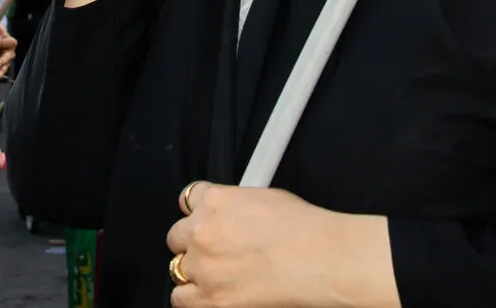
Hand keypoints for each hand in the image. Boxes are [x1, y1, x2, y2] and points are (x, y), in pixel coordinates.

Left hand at [0, 25, 16, 82]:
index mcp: (8, 40)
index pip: (8, 42)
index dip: (0, 43)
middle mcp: (9, 50)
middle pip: (9, 56)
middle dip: (3, 60)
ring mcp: (6, 59)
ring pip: (6, 66)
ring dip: (0, 72)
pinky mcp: (2, 66)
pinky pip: (1, 72)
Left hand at [166, 183, 396, 307]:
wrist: (320, 259)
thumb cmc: (303, 229)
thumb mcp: (265, 197)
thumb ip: (235, 204)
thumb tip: (230, 212)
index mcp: (215, 200)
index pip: (187, 199)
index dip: (198, 212)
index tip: (203, 219)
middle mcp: (201, 231)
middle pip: (176, 236)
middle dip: (193, 243)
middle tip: (214, 250)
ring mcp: (202, 266)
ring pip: (176, 269)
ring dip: (193, 272)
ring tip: (217, 275)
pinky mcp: (210, 300)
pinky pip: (181, 300)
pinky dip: (193, 299)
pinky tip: (211, 294)